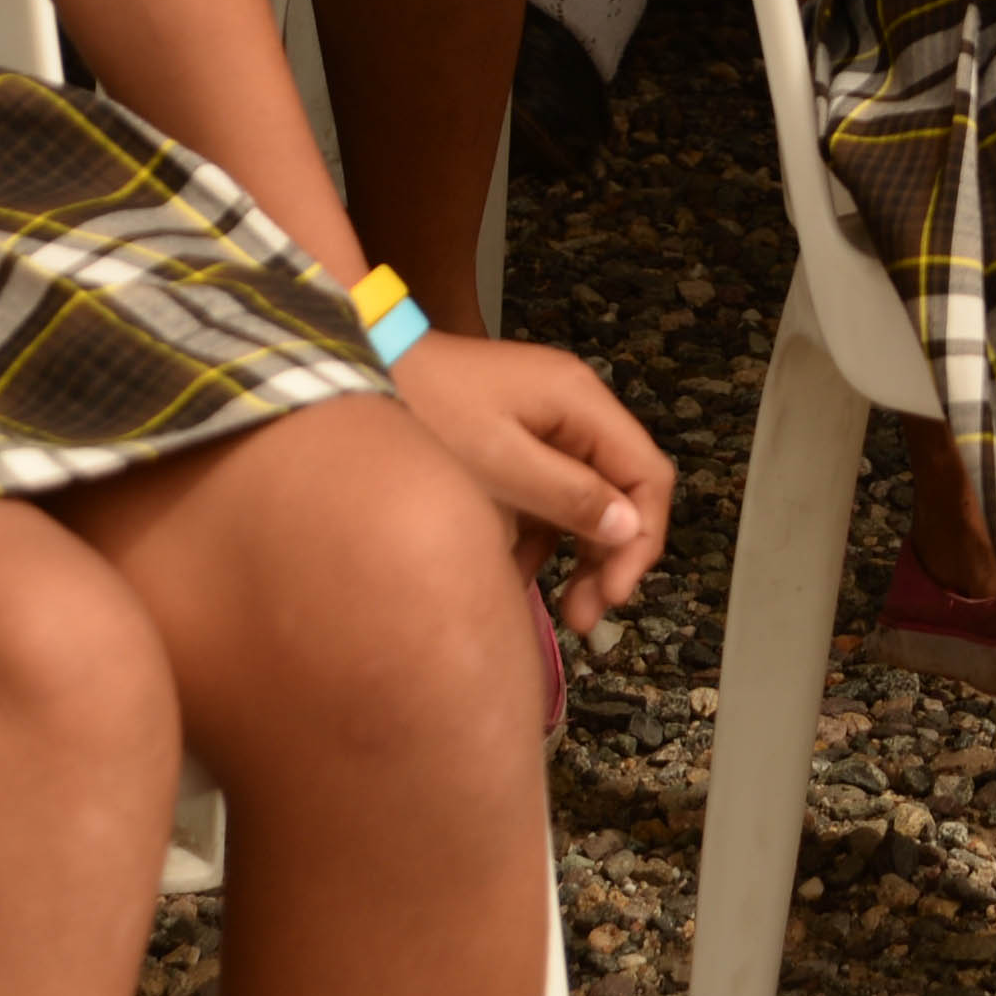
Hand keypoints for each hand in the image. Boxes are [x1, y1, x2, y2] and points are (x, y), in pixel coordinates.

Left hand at [390, 331, 674, 634]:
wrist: (349, 376)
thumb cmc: (427, 413)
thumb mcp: (498, 463)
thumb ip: (567, 496)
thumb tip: (630, 530)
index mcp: (581, 403)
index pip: (646, 474)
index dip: (642, 538)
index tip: (614, 595)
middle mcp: (573, 411)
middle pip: (619, 492)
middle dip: (608, 558)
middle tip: (583, 619)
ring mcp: (542, 428)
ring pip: (582, 502)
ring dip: (575, 558)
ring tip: (557, 612)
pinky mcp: (511, 447)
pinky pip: (543, 500)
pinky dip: (535, 541)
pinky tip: (512, 577)